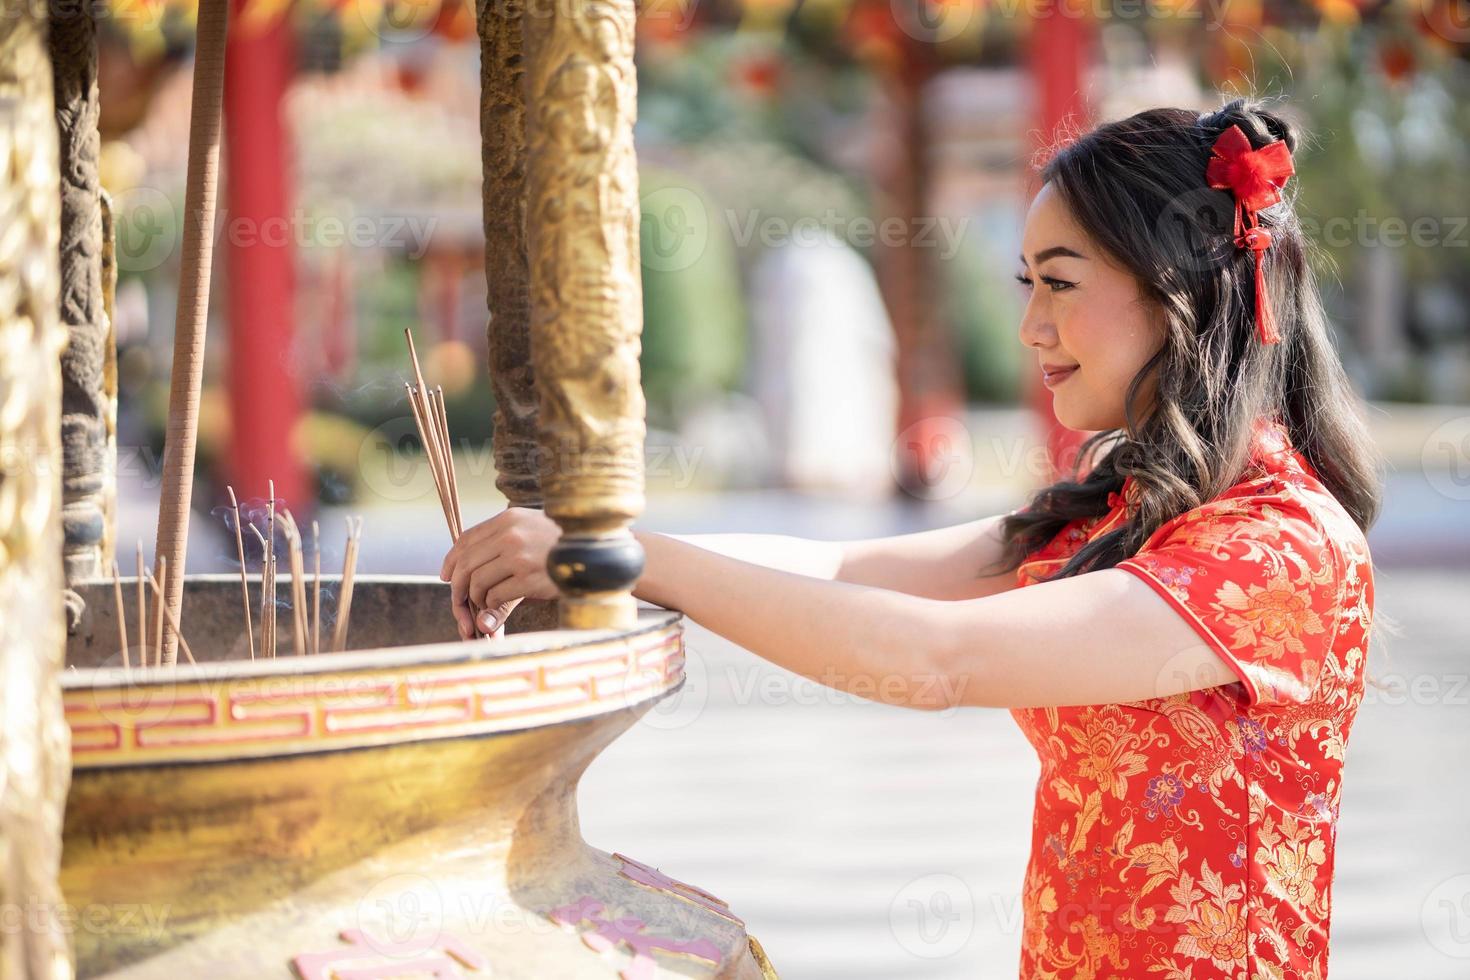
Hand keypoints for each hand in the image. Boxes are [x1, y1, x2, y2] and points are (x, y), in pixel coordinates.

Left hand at [440, 506, 560, 639]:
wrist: (598, 555)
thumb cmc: (562, 545)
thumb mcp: (531, 531)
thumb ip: (501, 543)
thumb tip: (466, 566)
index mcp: (509, 519)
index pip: (466, 539)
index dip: (451, 559)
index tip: (446, 574)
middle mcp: (511, 534)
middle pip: (466, 562)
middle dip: (458, 585)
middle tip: (460, 598)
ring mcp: (520, 556)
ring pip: (477, 582)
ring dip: (477, 597)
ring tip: (487, 602)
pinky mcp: (528, 579)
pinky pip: (495, 596)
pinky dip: (492, 605)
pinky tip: (501, 605)